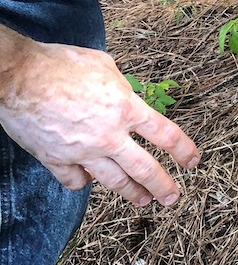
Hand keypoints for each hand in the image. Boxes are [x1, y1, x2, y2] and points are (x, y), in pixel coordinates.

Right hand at [0, 39, 200, 206]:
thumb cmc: (59, 64)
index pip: (165, 134)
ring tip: (144, 200)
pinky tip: (90, 180)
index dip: (183, 150)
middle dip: (163, 185)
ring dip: (132, 193)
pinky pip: (77, 180)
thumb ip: (121, 86)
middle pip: (146, 168)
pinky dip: (85, 182)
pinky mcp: (57, 160)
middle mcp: (109, 135)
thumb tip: (126, 94)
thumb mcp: (103, 65)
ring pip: (115, 182)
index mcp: (125, 108)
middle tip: (172, 197)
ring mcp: (83, 152)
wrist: (18, 76)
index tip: (192, 160)